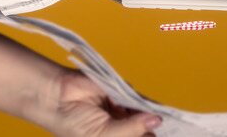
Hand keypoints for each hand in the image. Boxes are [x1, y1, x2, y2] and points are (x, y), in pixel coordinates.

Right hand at [39, 70, 161, 136]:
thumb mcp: (104, 135)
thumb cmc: (74, 125)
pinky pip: (138, 99)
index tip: (169, 136)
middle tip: (165, 126)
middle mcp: (120, 129)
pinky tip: (151, 108)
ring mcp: (122, 112)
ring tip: (159, 118)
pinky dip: (144, 103)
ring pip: (144, 115)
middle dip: (151, 129)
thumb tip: (157, 121)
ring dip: (150, 116)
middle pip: (144, 131)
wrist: (58, 98)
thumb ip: (131, 129)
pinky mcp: (122, 94)